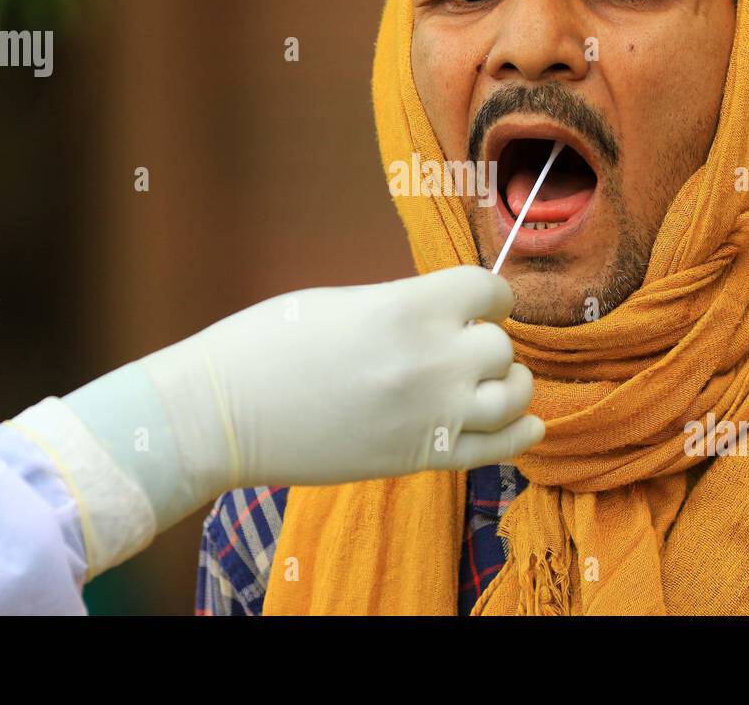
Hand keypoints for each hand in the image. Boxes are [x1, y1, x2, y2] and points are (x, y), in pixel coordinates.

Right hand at [199, 265, 543, 487]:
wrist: (223, 415)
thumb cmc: (268, 345)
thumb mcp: (344, 302)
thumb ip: (405, 307)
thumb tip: (445, 315)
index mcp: (408, 308)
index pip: (489, 291)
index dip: (488, 296)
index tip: (477, 304)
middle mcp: (430, 360)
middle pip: (501, 347)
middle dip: (486, 342)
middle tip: (459, 347)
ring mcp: (430, 414)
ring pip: (512, 396)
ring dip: (506, 385)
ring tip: (484, 383)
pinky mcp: (420, 458)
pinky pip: (498, 450)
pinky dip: (520, 434)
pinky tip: (526, 423)